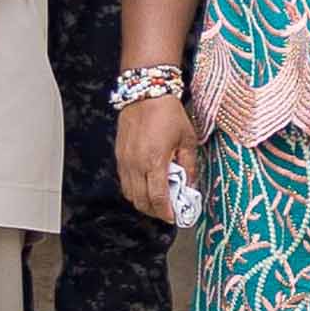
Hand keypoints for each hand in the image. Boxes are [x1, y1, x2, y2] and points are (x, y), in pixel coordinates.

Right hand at [117, 89, 194, 224]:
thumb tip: (190, 186)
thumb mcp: (187, 139)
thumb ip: (189, 165)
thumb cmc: (169, 113)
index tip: (175, 218)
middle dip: (155, 211)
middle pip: (141, 201)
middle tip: (168, 211)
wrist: (146, 93)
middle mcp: (136, 164)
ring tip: (157, 200)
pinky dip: (134, 190)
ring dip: (143, 202)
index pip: (158, 198)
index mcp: (154, 161)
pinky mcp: (119, 156)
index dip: (166, 212)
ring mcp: (124, 160)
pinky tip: (146, 185)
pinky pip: (124, 181)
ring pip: (130, 194)